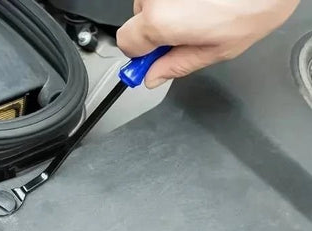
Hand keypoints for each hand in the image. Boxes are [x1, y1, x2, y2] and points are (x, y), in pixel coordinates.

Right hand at [117, 0, 299, 87]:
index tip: (150, 58)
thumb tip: (154, 76)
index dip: (138, 53)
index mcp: (160, 21)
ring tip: (200, 8)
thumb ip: (176, 66)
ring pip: (152, 0)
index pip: (125, 42)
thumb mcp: (214, 51)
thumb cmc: (251, 7)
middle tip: (186, 30)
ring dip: (168, 7)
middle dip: (157, 27)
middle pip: (139, 18)